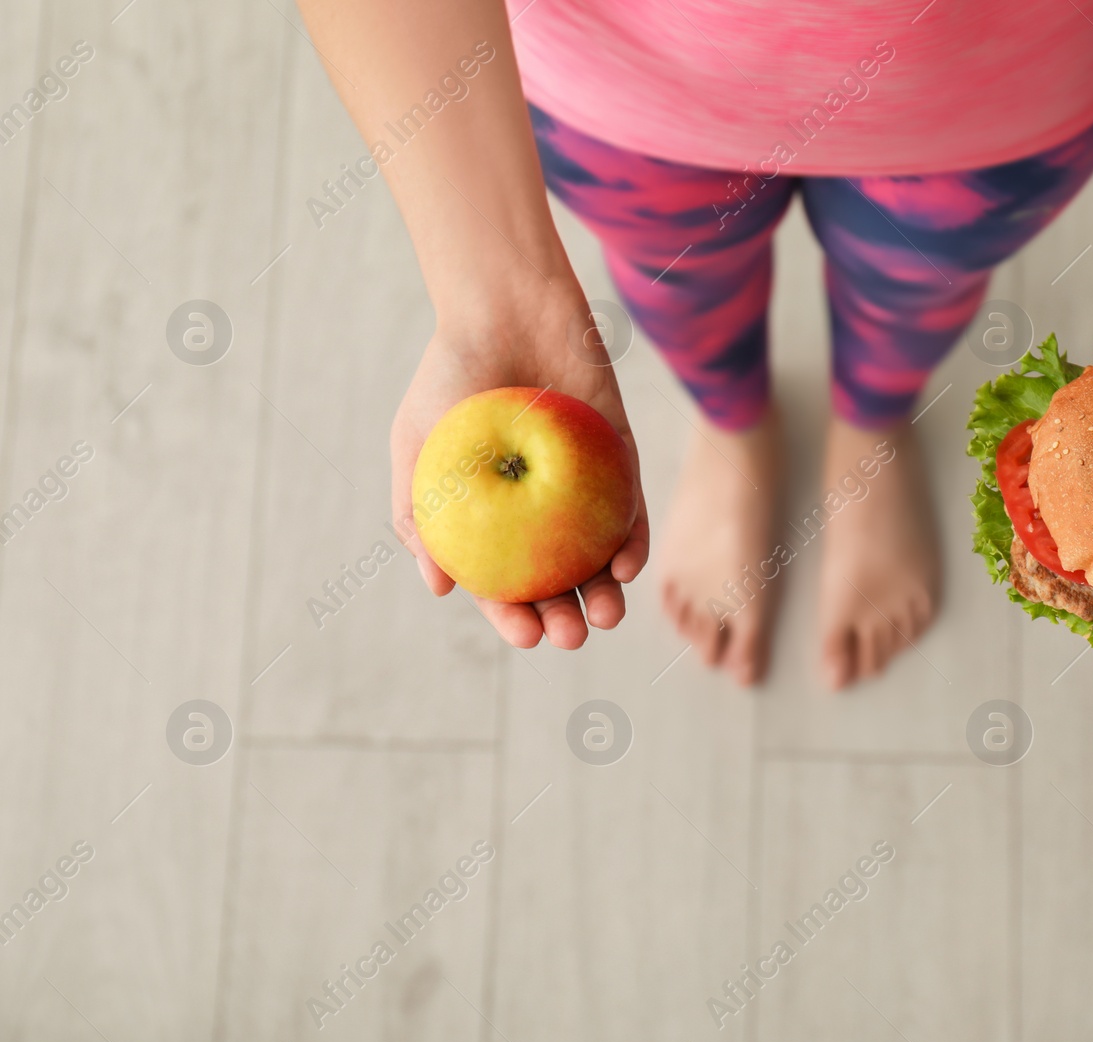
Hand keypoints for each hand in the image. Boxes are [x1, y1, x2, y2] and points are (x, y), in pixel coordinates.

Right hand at [390, 279, 648, 648]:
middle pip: (558, 581)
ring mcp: (581, 487)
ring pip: (599, 557)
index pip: (504, 583)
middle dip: (566, 619)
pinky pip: (629, 511)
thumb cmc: (451, 375)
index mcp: (490, 517)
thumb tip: (440, 589)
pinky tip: (627, 566)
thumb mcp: (418, 447)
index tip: (526, 637)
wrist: (506, 310)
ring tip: (605, 615)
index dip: (514, 616)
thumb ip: (418, 515)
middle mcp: (538, 510)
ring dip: (606, 593)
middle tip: (570, 636)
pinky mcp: (620, 460)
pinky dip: (631, 542)